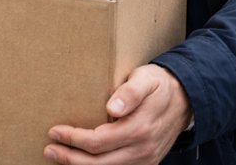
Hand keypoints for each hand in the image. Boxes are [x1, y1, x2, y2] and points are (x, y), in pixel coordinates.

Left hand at [44, 64, 191, 164]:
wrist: (186, 100)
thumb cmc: (159, 85)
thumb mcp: (146, 79)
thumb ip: (130, 92)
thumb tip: (113, 107)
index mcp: (140, 128)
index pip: (99, 141)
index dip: (74, 139)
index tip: (55, 131)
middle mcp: (143, 149)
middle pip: (99, 163)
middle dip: (70, 158)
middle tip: (49, 148)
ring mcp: (146, 159)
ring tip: (59, 156)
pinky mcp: (147, 163)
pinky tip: (82, 161)